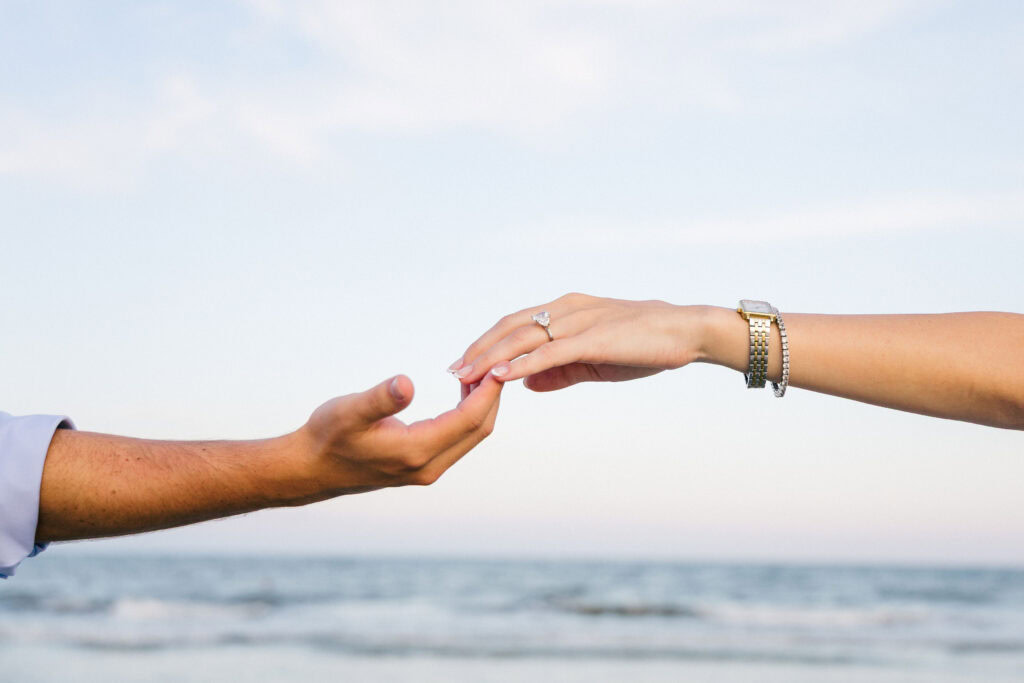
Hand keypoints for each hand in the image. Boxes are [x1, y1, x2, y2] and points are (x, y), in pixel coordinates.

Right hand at [299, 373, 502, 496]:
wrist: (310, 468)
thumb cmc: (326, 436)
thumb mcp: (349, 411)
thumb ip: (381, 398)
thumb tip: (406, 383)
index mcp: (417, 452)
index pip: (469, 420)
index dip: (487, 392)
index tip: (497, 365)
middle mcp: (428, 467)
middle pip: (478, 430)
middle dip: (491, 397)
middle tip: (495, 364)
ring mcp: (426, 469)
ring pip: (469, 436)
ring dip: (480, 406)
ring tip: (480, 373)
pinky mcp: (421, 466)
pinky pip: (457, 439)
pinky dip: (466, 414)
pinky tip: (461, 391)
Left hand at [451, 293, 709, 391]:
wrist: (686, 332)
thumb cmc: (643, 344)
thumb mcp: (593, 360)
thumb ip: (558, 371)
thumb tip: (525, 384)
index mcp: (566, 310)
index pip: (515, 324)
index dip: (486, 343)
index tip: (463, 363)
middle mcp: (567, 309)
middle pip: (510, 327)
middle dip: (478, 349)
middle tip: (452, 372)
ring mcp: (580, 322)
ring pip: (524, 338)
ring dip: (491, 358)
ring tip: (466, 376)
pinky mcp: (594, 339)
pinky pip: (550, 353)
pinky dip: (523, 364)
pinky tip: (501, 376)